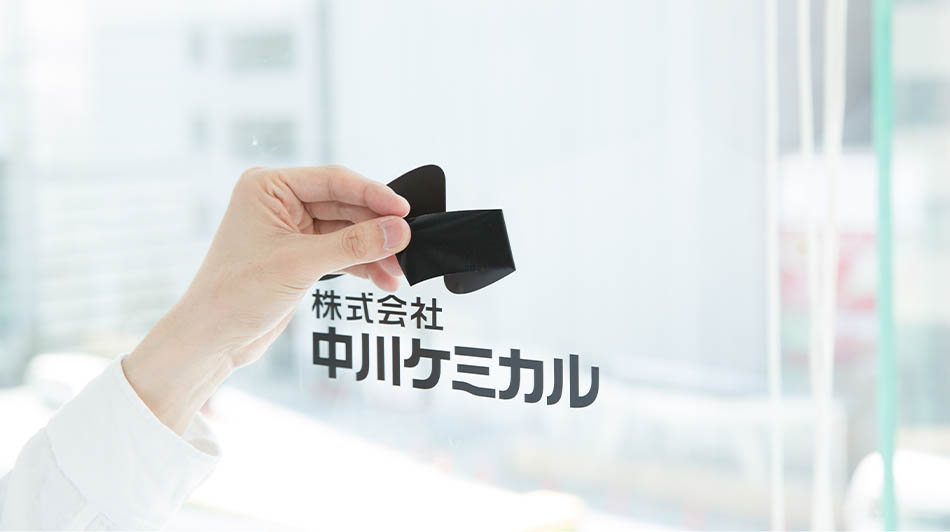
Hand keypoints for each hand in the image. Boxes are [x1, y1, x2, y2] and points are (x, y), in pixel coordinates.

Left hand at [122, 166, 410, 433]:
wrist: (212, 340)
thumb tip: (400, 231)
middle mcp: (280, 202)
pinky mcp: (300, 256)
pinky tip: (384, 280)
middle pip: (345, 205)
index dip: (372, 194)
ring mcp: (292, 230)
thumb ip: (353, 245)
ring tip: (400, 270)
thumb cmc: (235, 294)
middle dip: (377, 228)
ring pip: (347, 232)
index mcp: (268, 187)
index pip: (333, 181)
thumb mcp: (299, 264)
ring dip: (374, 251)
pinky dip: (363, 265)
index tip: (404, 211)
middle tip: (409, 242)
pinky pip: (342, 253)